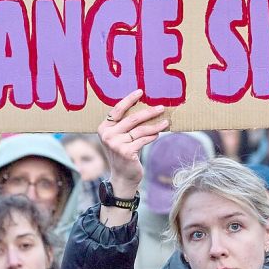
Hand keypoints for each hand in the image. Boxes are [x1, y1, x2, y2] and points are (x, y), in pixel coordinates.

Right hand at [97, 90, 168, 225]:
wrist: (122, 177)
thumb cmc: (123, 154)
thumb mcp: (119, 138)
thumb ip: (125, 124)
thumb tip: (146, 107)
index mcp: (103, 128)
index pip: (117, 110)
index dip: (129, 99)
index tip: (141, 92)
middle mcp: (107, 135)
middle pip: (132, 118)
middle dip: (149, 112)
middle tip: (161, 107)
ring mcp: (115, 144)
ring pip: (140, 130)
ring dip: (155, 125)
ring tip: (165, 122)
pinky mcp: (126, 152)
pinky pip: (143, 140)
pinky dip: (152, 136)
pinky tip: (158, 133)